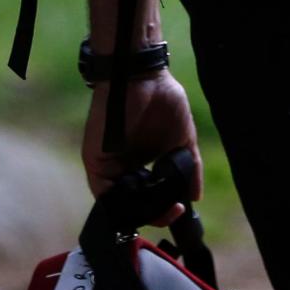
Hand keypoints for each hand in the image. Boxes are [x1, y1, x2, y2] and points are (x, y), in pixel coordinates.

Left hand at [82, 70, 201, 219]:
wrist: (142, 74)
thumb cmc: (161, 99)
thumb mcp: (182, 138)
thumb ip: (189, 167)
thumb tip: (195, 196)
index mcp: (140, 163)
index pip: (147, 198)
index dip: (163, 210)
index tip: (179, 208)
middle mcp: (122, 167)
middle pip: (133, 204)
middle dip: (154, 214)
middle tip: (171, 211)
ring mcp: (107, 165)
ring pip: (118, 203)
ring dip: (139, 211)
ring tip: (160, 207)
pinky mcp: (94, 160)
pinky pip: (102, 192)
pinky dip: (120, 201)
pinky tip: (140, 199)